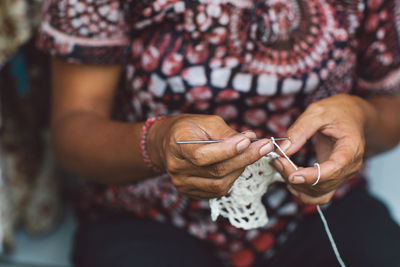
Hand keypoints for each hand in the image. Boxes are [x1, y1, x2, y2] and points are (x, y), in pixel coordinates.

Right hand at [148, 114, 273, 198]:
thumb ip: (227, 132)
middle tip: (264, 146)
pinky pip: (217, 191)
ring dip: (240, 169)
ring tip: (250, 154)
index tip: (249, 141)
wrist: (167, 144)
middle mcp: (176, 168)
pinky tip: (237, 165)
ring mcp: (182, 184)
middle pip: (216, 171)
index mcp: (176, 146)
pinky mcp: (190, 193)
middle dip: (245, 158)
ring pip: (220, 184)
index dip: (227, 150)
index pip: (202, 155)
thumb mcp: (206, 122)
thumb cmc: (189, 129)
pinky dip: (232, 178)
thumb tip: (251, 141)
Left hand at [273, 94, 368, 204]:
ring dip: (296, 186)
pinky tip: (290, 178)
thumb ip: (299, 130)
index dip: (312, 176)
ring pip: (319, 193)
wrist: (351, 116)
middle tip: (276, 161)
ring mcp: (342, 175)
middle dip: (296, 177)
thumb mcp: (317, 112)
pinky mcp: (333, 178)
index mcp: (351, 148)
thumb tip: (282, 150)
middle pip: (323, 183)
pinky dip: (303, 192)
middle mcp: (350, 166)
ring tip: (280, 166)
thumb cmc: (336, 111)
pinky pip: (319, 195)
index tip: (292, 174)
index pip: (335, 169)